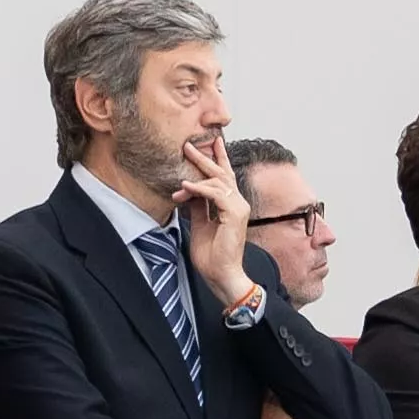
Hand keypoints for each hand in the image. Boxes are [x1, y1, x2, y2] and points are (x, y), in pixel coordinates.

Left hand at [170, 137, 256, 312]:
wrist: (221, 274)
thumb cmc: (212, 255)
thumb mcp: (200, 224)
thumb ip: (198, 206)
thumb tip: (189, 190)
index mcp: (231, 205)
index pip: (224, 177)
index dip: (216, 159)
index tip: (207, 144)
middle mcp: (238, 203)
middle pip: (222, 173)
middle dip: (205, 157)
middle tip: (189, 144)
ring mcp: (239, 207)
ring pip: (218, 181)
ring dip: (195, 176)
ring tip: (179, 171)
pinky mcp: (235, 214)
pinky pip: (215, 194)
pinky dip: (199, 189)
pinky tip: (185, 187)